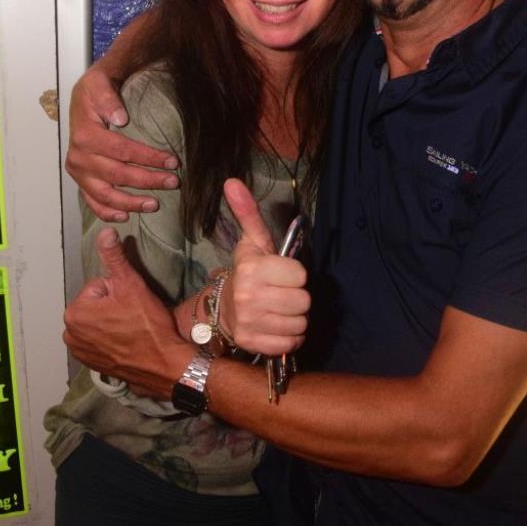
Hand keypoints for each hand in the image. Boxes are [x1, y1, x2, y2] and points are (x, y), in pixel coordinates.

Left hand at [63, 227, 193, 398]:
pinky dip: (110, 339)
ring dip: (112, 322)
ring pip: (98, 322)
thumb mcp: (131, 284)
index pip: (99, 286)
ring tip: (132, 330)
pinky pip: (99, 340)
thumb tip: (104, 232)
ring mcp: (79, 351)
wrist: (163, 363)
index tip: (132, 305)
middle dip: (113, 307)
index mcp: (75, 311)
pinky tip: (126, 343)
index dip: (119, 291)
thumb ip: (114, 257)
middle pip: (96, 305)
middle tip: (134, 317)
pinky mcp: (90, 363)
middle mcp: (69, 333)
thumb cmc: (147, 324)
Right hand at [66, 64, 179, 221]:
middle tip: (173, 182)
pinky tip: (125, 217)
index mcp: (85, 135)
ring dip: (131, 203)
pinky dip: (107, 212)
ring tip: (154, 205)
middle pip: (118, 175)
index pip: (122, 151)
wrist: (84, 98)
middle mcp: (79, 157)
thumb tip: (120, 118)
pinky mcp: (81, 180)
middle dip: (148, 181)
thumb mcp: (99, 84)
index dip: (149, 158)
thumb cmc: (95, 90)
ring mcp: (79, 172)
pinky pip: (92, 202)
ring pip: (105, 195)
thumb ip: (108, 98)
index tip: (173, 161)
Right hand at [219, 178, 310, 355]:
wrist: (222, 310)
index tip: (281, 274)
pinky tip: (276, 326)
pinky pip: (290, 343)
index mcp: (251, 269)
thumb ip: (248, 213)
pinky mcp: (253, 344)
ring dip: (294, 318)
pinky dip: (289, 337)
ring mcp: (250, 323)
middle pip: (303, 301)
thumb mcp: (251, 242)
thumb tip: (232, 181)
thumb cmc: (247, 273)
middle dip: (297, 297)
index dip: (294, 274)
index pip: (300, 274)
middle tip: (282, 293)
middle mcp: (249, 297)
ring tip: (279, 310)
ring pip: (300, 323)